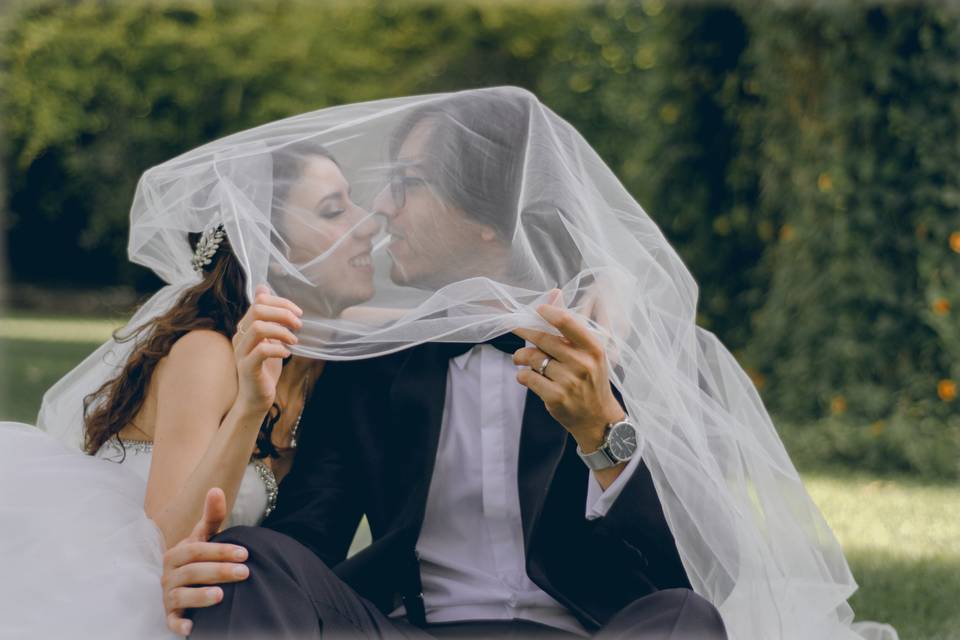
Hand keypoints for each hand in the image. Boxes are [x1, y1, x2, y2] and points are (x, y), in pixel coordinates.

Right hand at [162, 488, 249, 635]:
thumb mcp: (206, 537)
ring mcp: (168, 597)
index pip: (196, 550)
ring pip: (180, 596)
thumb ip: (212, 516)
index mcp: (176, 554)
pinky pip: (172, 622)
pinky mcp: (171, 617)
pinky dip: (180, 625)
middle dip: (219, 571)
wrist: (189, 584)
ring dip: (199, 597)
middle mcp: (169, 575)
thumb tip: (215, 489)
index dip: (220, 551)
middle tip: (245, 573)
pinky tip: (193, 628)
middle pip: (192, 572)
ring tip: (221, 596)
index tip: (245, 553)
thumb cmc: (201, 557)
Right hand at [232, 284, 303, 413]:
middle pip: (258, 310)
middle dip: (283, 313)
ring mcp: (241, 352)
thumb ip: (269, 317)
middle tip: (298, 325)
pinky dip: (278, 348)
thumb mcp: (269, 339)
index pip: (259, 301)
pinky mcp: (247, 368)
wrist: (256, 399)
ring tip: (294, 340)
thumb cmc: (265, 369)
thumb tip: (263, 288)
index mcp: (245, 327)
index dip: (281, 302)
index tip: (298, 313)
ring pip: (258, 328)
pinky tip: (287, 354)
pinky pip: (261, 350)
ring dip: (281, 331)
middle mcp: (240, 336)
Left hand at [513, 291, 624, 452]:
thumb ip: (570, 327)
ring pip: (532, 359)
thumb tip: (554, 293)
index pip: (567, 322)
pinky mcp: (555, 397)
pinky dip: (522, 375)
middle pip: (543, 339)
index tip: (536, 309)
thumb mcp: (589, 353)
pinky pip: (527, 378)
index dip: (548, 312)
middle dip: (524, 332)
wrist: (598, 419)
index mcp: (593, 348)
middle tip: (514, 328)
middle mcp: (583, 364)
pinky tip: (526, 376)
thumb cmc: (590, 380)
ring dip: (520, 357)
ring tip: (520, 358)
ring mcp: (569, 382)